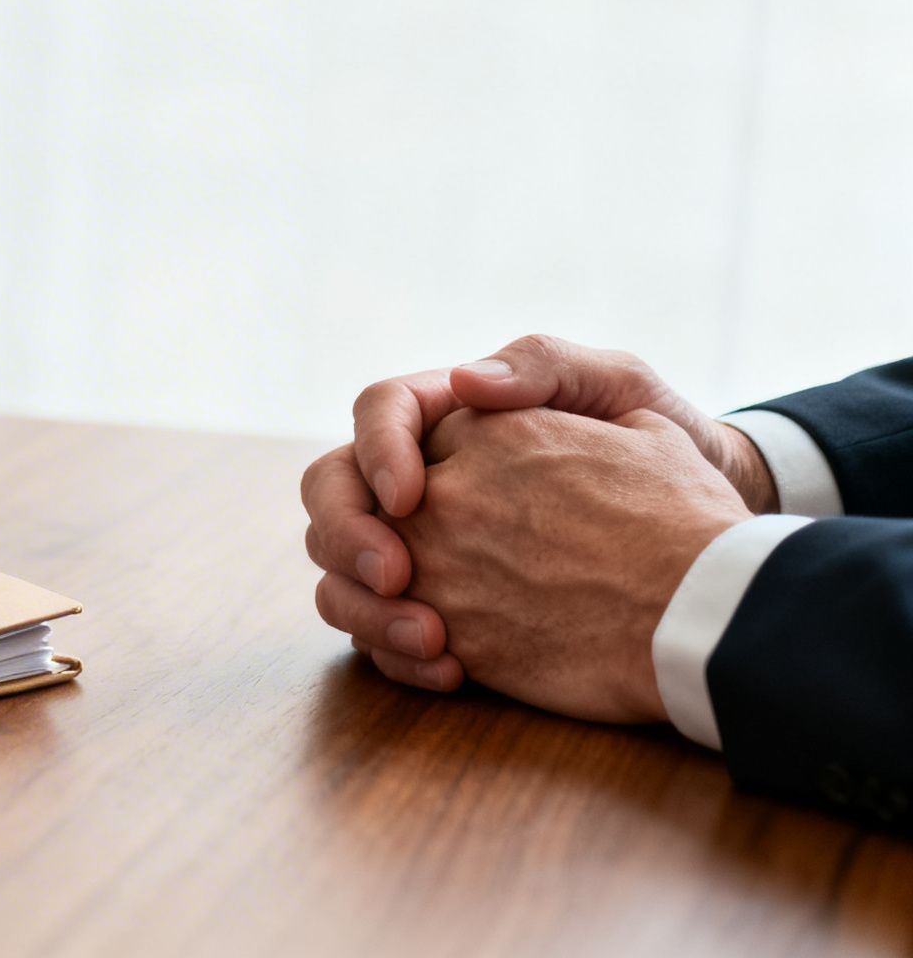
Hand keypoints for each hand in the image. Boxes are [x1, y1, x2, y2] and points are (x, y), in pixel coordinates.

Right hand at [302, 334, 774, 690]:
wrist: (703, 541)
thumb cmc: (663, 448)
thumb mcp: (619, 388)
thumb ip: (544, 366)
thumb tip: (464, 381)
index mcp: (448, 415)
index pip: (376, 413)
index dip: (377, 453)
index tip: (409, 497)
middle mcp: (419, 479)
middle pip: (332, 492)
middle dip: (346, 535)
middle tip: (395, 575)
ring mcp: (420, 546)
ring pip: (338, 570)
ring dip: (364, 607)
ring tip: (429, 639)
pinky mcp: (435, 606)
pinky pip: (381, 630)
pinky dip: (396, 655)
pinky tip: (448, 669)